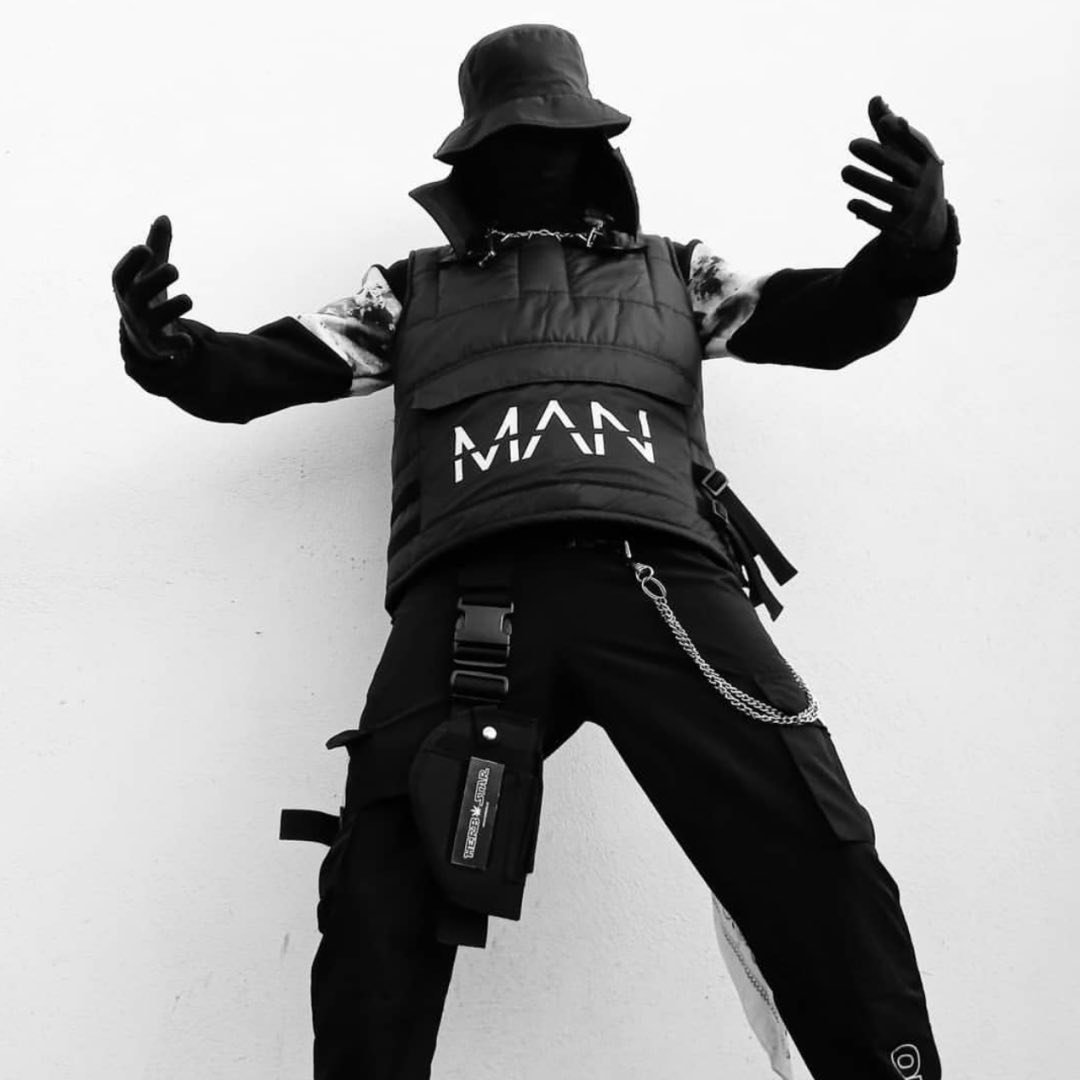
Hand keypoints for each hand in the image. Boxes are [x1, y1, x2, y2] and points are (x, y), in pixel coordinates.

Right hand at [112, 215, 193, 358]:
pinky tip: (188, 340)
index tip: (145, 248)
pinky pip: (168, 347)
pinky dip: (177, 344)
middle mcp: (132, 308)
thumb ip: (158, 246)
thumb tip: (164, 217)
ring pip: (156, 319)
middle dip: (155, 280)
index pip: (122, 275)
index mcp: (126, 289)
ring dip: (174, 307)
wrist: (144, 337)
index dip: (131, 262)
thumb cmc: (147, 295)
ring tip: (187, 299)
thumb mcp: (150, 272)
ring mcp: (146, 328)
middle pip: (139, 295)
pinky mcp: (161, 346)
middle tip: (173, 268)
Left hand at [842, 96, 947, 250]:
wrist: (928, 230)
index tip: (884, 122)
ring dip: (866, 181)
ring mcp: (915, 210)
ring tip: (844, 171)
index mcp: (929, 164)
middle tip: (852, 144)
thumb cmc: (911, 182)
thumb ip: (889, 132)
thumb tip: (875, 99)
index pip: (917, 146)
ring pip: (890, 193)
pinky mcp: (902, 231)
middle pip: (901, 168)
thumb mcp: (904, 158)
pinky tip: (850, 203)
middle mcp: (926, 186)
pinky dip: (867, 211)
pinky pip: (884, 220)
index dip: (903, 134)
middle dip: (878, 155)